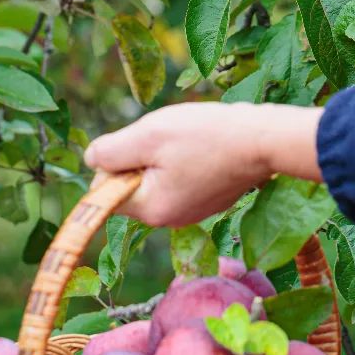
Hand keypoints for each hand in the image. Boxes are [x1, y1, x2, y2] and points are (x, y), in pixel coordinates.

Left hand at [84, 103, 323, 227]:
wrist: (264, 139)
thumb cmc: (206, 136)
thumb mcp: (147, 135)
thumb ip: (110, 151)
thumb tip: (91, 160)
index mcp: (150, 209)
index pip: (105, 193)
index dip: (114, 162)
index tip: (139, 143)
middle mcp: (169, 219)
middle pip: (131, 186)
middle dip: (140, 158)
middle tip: (166, 139)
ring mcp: (192, 210)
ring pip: (156, 179)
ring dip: (162, 156)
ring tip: (188, 140)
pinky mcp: (209, 199)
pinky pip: (179, 179)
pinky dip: (184, 161)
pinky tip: (204, 147)